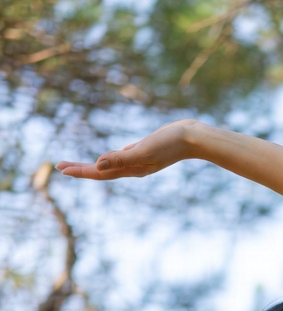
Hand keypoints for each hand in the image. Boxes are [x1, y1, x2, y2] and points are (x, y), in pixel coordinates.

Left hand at [56, 120, 197, 180]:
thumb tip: (97, 164)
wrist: (194, 138)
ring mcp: (139, 160)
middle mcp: (133, 167)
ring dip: (94, 165)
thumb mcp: (143, 150)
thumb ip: (120, 158)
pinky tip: (109, 157)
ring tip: (79, 165)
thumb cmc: (169, 144)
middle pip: (102, 170)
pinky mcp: (145, 151)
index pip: (99, 172)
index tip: (61, 168)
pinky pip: (122, 157)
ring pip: (111, 165)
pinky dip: (111, 158)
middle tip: (60, 166)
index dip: (80, 170)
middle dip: (81, 169)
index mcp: (131, 169)